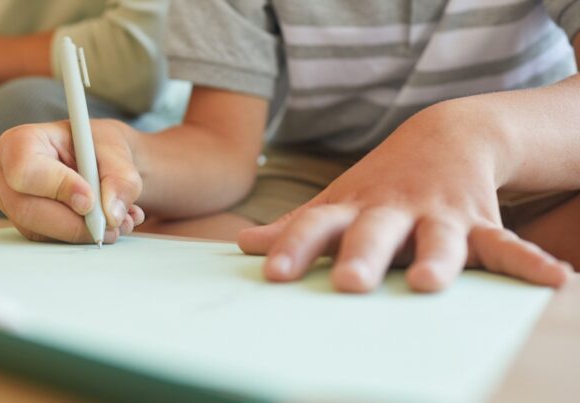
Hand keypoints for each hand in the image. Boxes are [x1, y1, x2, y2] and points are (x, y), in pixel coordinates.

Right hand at [0, 119, 144, 243]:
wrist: (100, 161)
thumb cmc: (99, 146)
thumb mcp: (116, 148)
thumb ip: (119, 178)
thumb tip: (111, 214)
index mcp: (19, 143)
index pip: (25, 171)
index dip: (59, 188)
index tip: (90, 199)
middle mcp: (6, 176)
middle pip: (28, 211)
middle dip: (75, 223)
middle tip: (112, 223)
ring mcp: (12, 204)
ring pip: (41, 233)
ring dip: (85, 233)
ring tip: (117, 220)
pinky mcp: (27, 226)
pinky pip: (50, 242)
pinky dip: (83, 238)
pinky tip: (105, 223)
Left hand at [238, 102, 572, 291]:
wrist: (444, 135)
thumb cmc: (379, 184)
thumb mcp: (337, 201)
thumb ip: (296, 226)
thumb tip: (244, 243)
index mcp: (351, 209)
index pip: (315, 226)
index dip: (293, 248)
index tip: (274, 274)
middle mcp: (391, 210)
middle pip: (374, 232)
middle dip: (362, 254)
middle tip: (349, 282)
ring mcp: (436, 214)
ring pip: (438, 237)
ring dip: (438, 257)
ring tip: (432, 283)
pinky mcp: (478, 220)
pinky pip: (504, 243)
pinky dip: (528, 261)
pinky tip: (553, 279)